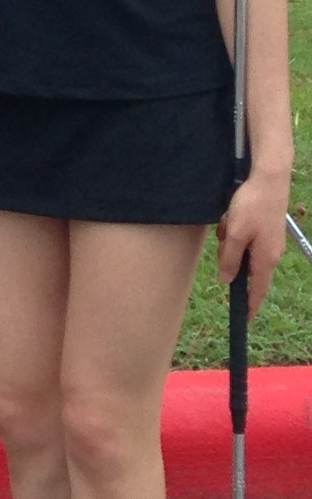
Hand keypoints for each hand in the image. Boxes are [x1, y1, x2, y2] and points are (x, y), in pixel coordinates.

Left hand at [219, 170, 289, 312]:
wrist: (268, 179)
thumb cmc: (251, 206)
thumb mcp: (235, 234)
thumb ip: (230, 259)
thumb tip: (227, 280)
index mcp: (265, 259)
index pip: (257, 290)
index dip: (249, 304)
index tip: (244, 318)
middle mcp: (271, 254)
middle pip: (245, 268)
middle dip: (230, 258)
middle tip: (226, 238)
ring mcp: (269, 241)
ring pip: (242, 250)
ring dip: (230, 241)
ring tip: (229, 222)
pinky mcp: (265, 230)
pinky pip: (244, 238)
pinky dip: (234, 230)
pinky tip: (232, 216)